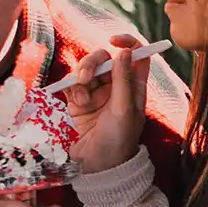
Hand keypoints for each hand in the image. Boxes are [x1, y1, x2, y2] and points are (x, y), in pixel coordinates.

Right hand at [65, 35, 148, 174]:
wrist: (98, 166)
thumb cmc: (118, 140)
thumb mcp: (124, 110)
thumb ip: (123, 79)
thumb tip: (125, 51)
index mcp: (134, 86)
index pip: (135, 55)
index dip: (128, 43)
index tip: (114, 40)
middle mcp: (115, 86)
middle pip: (104, 58)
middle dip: (92, 63)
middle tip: (85, 78)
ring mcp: (96, 93)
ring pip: (85, 69)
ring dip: (80, 77)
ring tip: (80, 98)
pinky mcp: (78, 101)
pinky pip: (72, 83)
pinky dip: (72, 89)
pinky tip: (76, 104)